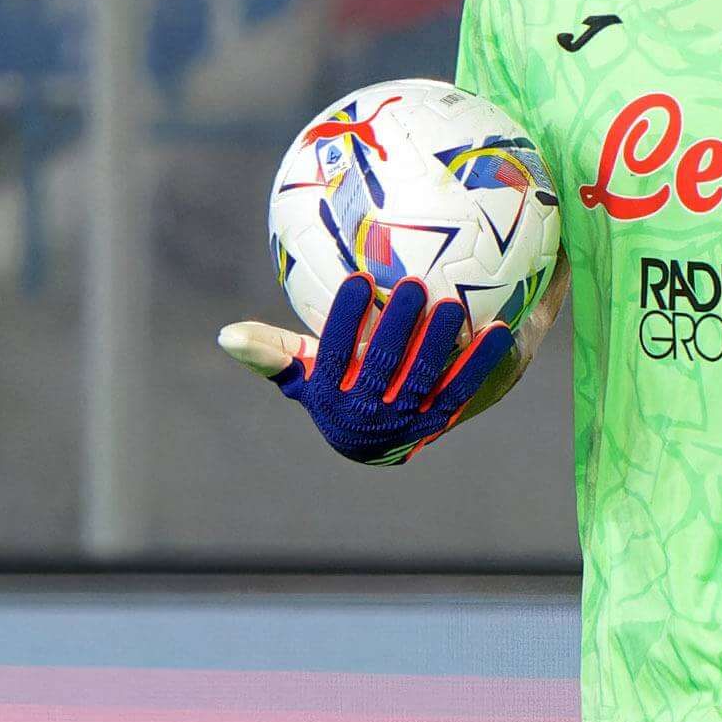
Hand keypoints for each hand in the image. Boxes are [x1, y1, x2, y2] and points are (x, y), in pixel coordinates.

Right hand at [218, 273, 513, 465]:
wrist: (380, 441)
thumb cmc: (337, 388)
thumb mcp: (303, 373)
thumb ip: (271, 353)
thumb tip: (226, 335)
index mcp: (330, 396)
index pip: (334, 355)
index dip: (345, 320)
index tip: (356, 280)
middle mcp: (368, 414)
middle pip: (384, 365)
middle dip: (398, 325)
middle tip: (413, 284)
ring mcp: (407, 420)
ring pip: (424, 378)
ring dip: (439, 341)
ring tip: (451, 304)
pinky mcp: (441, 419)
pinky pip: (461, 388)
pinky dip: (478, 361)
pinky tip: (495, 329)